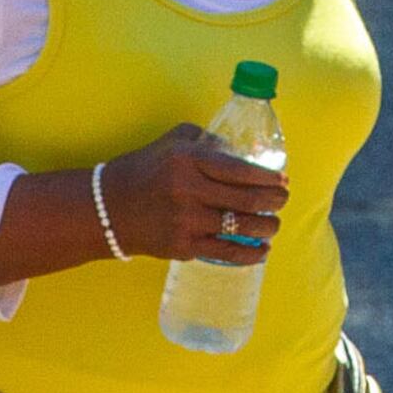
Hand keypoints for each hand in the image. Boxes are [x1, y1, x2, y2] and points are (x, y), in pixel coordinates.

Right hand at [97, 125, 286, 266]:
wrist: (110, 207)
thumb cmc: (146, 169)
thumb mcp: (173, 142)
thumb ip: (207, 140)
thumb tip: (240, 153)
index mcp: (189, 160)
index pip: (241, 170)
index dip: (268, 178)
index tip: (282, 181)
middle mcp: (189, 190)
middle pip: (247, 199)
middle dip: (274, 201)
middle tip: (283, 200)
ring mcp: (187, 221)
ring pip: (242, 227)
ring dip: (267, 227)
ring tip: (274, 224)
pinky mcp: (183, 246)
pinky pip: (226, 252)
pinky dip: (250, 253)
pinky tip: (263, 250)